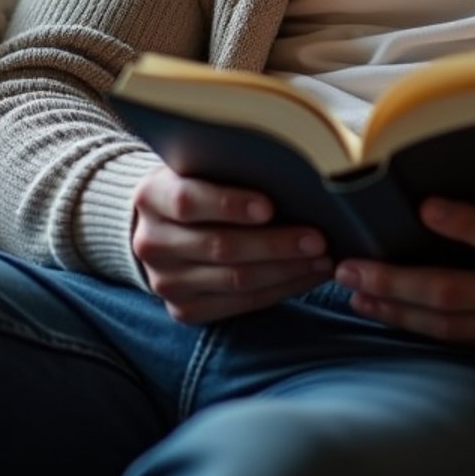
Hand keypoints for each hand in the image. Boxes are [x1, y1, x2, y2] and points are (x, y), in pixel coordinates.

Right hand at [131, 164, 330, 323]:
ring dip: (286, 270)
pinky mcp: (184, 310)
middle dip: (275, 244)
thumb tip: (294, 173)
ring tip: (323, 259)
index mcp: (151, 197)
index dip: (229, 204)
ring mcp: (166, 282)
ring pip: (235, 280)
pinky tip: (307, 276)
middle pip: (220, 247)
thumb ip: (231, 166)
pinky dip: (280, 290)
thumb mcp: (201, 165)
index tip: (270, 206)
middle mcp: (152, 243)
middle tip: (318, 238)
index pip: (188, 202)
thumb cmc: (200, 182)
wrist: (164, 223)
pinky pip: (240, 304)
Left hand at [334, 199, 474, 367]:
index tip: (422, 205)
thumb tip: (443, 209)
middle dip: (395, 282)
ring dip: (398, 311)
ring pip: (452, 328)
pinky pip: (470, 345)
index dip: (461, 221)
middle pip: (456, 294)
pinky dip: (428, 330)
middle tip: (352, 268)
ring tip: (358, 295)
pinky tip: (396, 316)